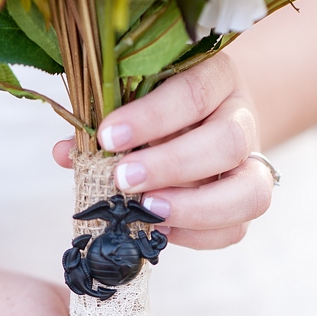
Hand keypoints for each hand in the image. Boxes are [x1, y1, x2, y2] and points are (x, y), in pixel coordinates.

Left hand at [52, 52, 274, 249]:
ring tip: (146, 211)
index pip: (193, 92)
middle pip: (228, 142)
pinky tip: (157, 231)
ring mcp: (252, 163)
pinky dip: (196, 236)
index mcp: (215, 79)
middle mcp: (242, 118)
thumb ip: (102, 127)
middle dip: (172, 165)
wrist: (201, 119)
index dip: (151, 117)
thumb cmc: (155, 110)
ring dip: (193, 207)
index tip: (107, 136)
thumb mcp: (132, 105)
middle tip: (122, 179)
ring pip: (249, 191)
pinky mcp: (247, 201)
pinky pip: (235, 228)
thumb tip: (64, 153)